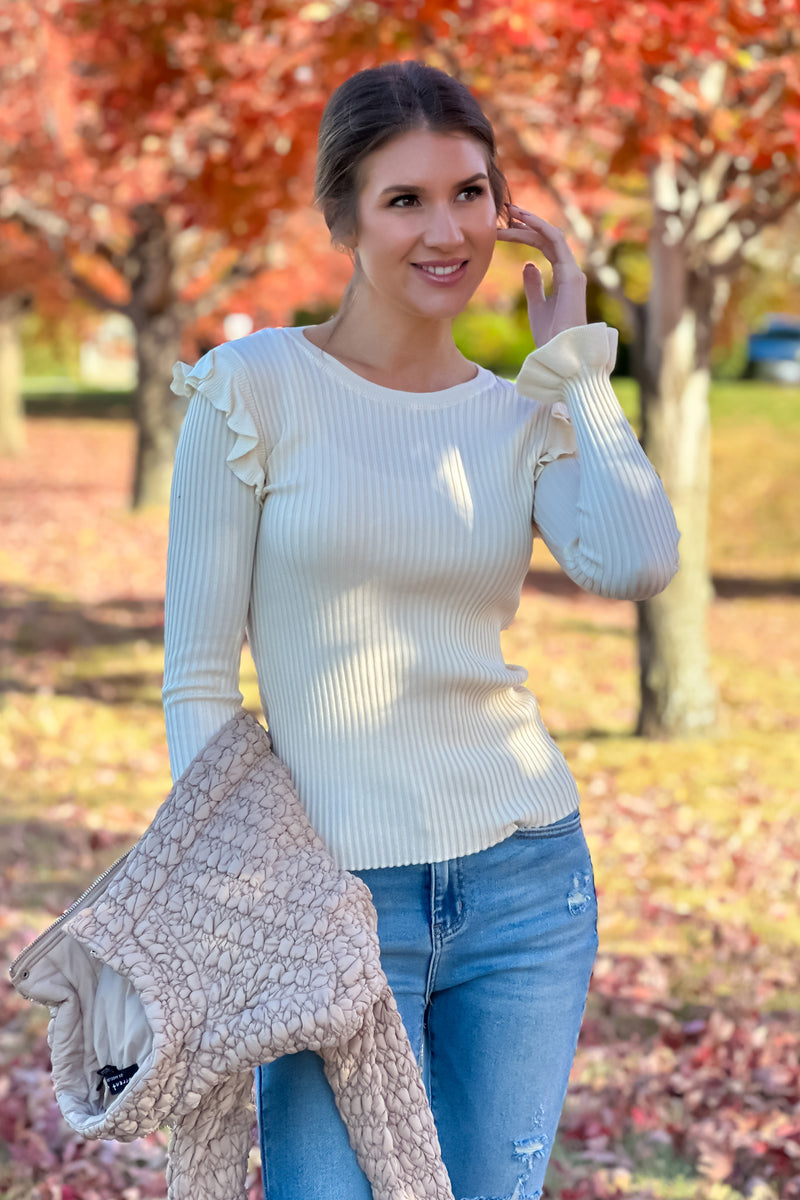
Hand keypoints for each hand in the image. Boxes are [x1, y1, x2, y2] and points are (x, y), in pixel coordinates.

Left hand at [496, 206, 586, 346]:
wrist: (560, 352)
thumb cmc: (550, 336)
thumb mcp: (537, 307)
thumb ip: (534, 285)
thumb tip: (528, 265)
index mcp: (564, 278)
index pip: (545, 247)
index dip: (527, 234)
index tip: (507, 228)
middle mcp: (571, 271)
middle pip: (547, 238)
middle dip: (527, 224)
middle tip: (506, 212)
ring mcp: (573, 272)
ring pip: (551, 236)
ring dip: (531, 222)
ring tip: (511, 212)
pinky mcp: (572, 275)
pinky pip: (556, 242)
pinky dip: (540, 228)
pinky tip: (522, 221)